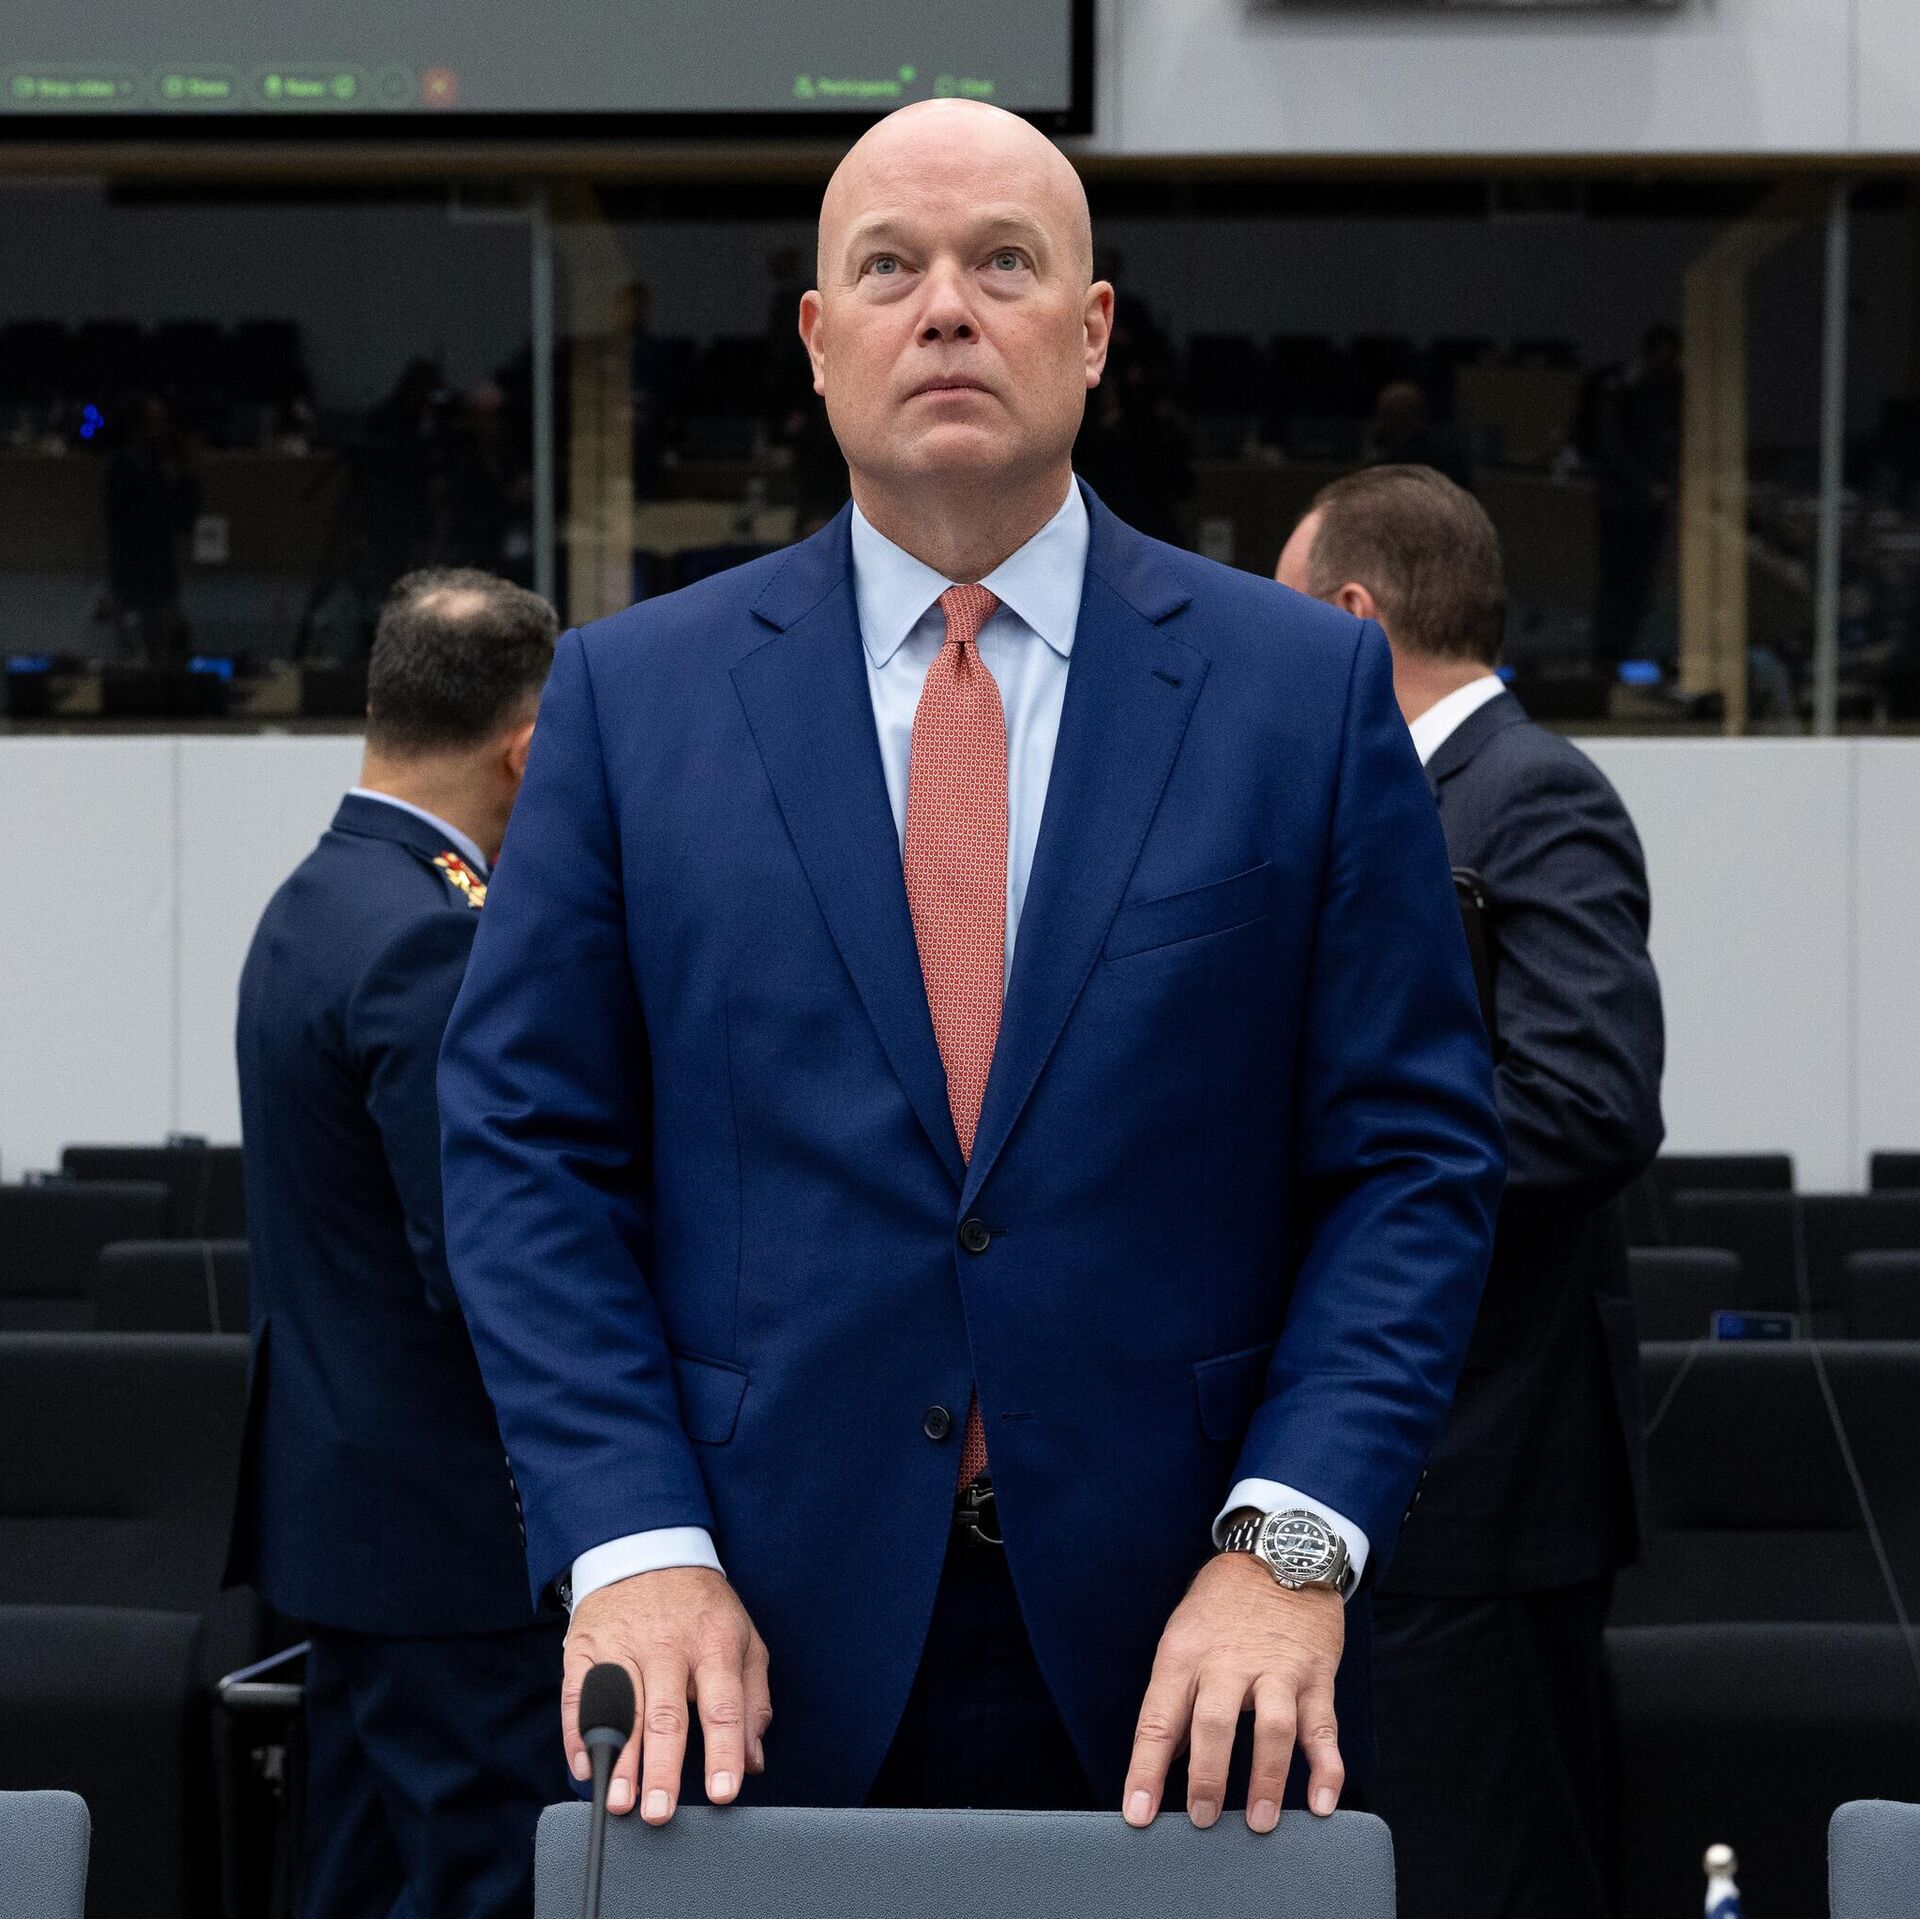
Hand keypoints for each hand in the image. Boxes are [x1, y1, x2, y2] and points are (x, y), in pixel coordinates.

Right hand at [563, 1566, 771, 1822]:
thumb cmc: (702, 1608)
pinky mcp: (587, 1645)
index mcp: (714, 1643)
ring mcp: (623, 1644)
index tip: (724, 1792)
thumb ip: (753, 1699)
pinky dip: (577, 1732)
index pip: (722, 1705)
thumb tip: (753, 1761)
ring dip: (619, 1759)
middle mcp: (667, 1645)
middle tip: (659, 1811)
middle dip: (662, 1767)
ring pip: (621, 1709)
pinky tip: (585, 1765)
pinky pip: (578, 1693)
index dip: (724, 1752)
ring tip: (618, 1800)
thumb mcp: (743, 1639)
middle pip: (665, 1714)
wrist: (650, 1550)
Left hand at [1123, 1553, 1344, 1833]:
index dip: (1146, 1770)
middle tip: (1203, 1821)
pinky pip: (1322, 1726)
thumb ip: (1174, 1697)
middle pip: (1213, 1724)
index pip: (1158, 1719)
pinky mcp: (1315, 1675)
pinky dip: (1325, 1767)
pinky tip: (1322, 1802)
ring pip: (1272, 1729)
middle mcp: (1227, 1663)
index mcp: (1184, 1656)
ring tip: (1261, 1823)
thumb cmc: (1221, 1604)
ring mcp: (1276, 1670)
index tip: (1138, 1814)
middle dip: (1207, 1779)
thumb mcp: (1183, 1637)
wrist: (1277, 1552)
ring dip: (1266, 1780)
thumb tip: (1162, 1759)